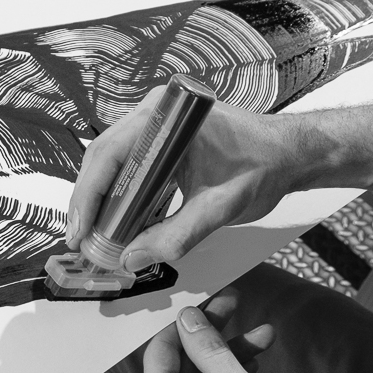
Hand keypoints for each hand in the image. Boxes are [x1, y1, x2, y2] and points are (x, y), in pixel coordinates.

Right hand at [66, 90, 301, 269]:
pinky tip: (115, 220)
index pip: (110, 154)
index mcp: (167, 117)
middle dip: (88, 202)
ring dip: (101, 199)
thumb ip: (176, 236)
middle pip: (104, 157)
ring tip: (92, 236)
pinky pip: (129, 165)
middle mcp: (155, 113)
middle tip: (79, 241)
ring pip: (112, 162)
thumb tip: (131, 260)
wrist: (292, 154)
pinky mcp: (162, 138)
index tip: (79, 232)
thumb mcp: (220, 208)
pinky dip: (119, 194)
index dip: (88, 196)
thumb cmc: (264, 168)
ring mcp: (156, 123)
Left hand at [142, 305, 327, 372]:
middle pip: (181, 365)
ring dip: (228, 357)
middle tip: (237, 308)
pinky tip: (254, 364)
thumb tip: (188, 317)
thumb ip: (209, 349)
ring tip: (263, 336)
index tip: (213, 302)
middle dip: (213, 336)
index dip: (189, 322)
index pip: (162, 349)